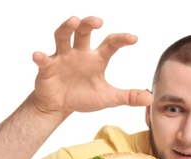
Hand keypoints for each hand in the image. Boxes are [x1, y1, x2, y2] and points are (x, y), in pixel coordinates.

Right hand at [31, 16, 151, 117]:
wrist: (60, 106)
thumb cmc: (84, 96)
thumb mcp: (108, 97)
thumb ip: (128, 96)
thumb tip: (151, 98)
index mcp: (96, 59)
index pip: (110, 44)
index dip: (121, 39)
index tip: (133, 38)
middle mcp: (80, 54)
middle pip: (83, 32)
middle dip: (89, 24)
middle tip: (98, 21)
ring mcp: (62, 58)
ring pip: (63, 37)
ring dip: (66, 28)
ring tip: (73, 20)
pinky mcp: (47, 68)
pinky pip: (44, 60)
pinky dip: (40, 57)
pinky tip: (39, 55)